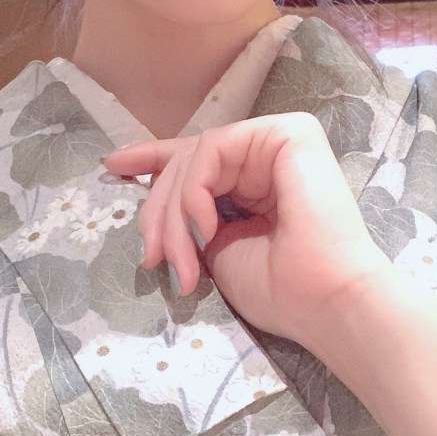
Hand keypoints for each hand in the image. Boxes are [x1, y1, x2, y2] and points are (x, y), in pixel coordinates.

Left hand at [101, 112, 390, 348]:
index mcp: (259, 181)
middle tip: (151, 256)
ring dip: (174, 212)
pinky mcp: (289, 133)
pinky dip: (196, 189)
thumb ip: (192, 215)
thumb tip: (153, 201)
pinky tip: (206, 227)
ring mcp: (281, 139)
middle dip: (158, 209)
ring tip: (177, 259)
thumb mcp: (216, 247)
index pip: (197, 161)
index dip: (152, 160)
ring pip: (196, 156)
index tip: (112, 167)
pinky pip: (215, 148)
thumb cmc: (280, 289)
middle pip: (189, 161)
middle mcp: (271, 155)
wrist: (324, 302)